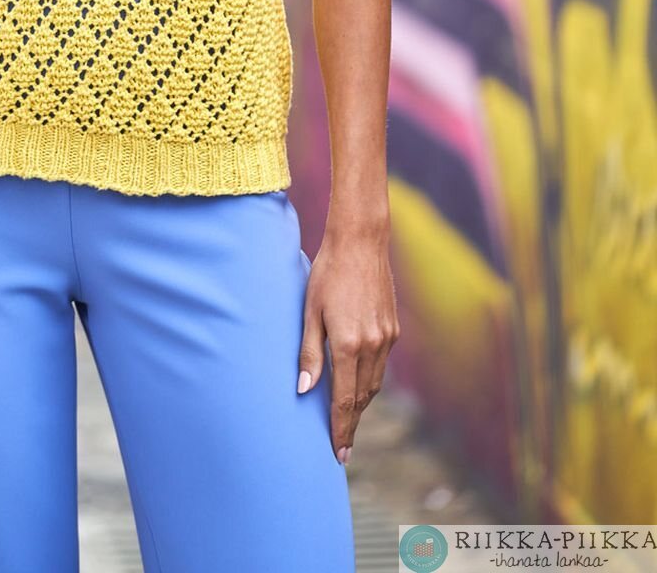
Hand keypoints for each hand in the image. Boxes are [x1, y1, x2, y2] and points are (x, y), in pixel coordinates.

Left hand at [295, 227, 399, 463]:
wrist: (360, 243)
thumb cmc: (327, 273)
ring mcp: (386, 338)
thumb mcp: (310, 311)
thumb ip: (309, 353)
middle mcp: (372, 346)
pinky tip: (360, 387)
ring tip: (348, 424)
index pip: (344, 400)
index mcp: (348, 345)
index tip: (339, 454)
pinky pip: (381, 365)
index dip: (340, 429)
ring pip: (374, 384)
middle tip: (344, 450)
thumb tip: (303, 389)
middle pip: (362, 398)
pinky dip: (370, 382)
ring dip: (361, 405)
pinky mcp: (393, 329)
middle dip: (351, 425)